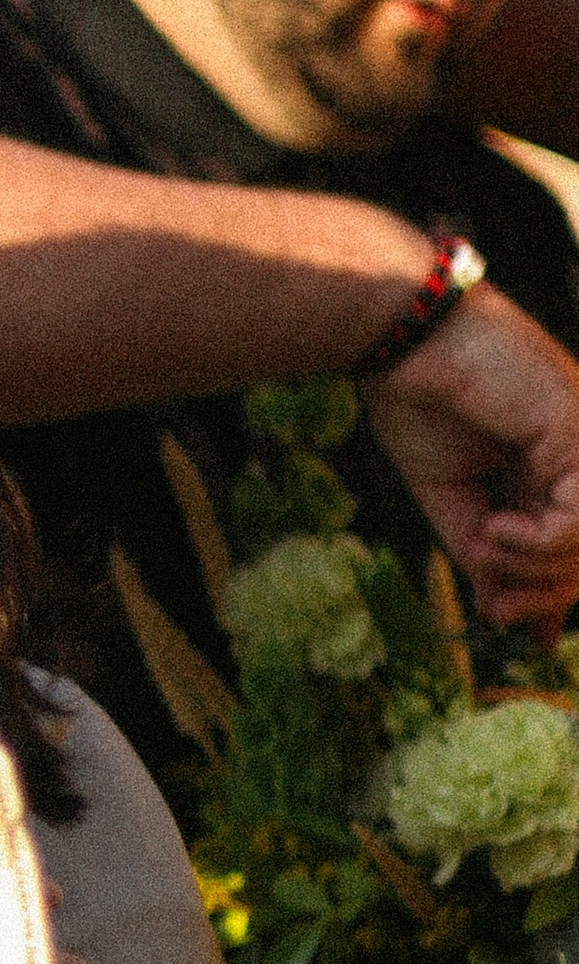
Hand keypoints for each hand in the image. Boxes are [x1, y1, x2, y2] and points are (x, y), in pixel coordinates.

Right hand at [363, 284, 578, 629]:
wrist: (403, 340)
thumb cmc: (418, 396)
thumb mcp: (450, 492)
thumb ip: (480, 546)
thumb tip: (499, 608)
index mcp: (554, 458)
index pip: (573, 537)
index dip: (551, 590)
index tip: (511, 623)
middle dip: (547, 593)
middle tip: (500, 611)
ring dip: (539, 567)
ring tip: (489, 552)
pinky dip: (541, 541)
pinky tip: (498, 530)